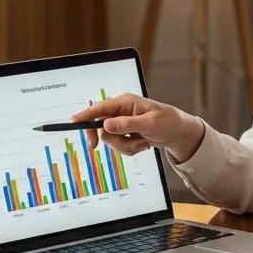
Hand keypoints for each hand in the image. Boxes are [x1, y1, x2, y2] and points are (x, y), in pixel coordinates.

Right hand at [70, 94, 203, 160]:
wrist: (178, 134)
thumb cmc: (168, 122)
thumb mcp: (150, 123)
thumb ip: (127, 124)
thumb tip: (106, 124)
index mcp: (126, 102)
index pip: (101, 107)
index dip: (86, 114)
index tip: (73, 122)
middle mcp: (121, 111)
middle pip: (101, 127)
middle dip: (111, 139)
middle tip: (101, 147)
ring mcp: (123, 123)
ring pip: (110, 140)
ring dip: (126, 146)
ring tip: (143, 142)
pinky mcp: (126, 134)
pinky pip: (119, 146)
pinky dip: (131, 149)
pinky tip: (144, 144)